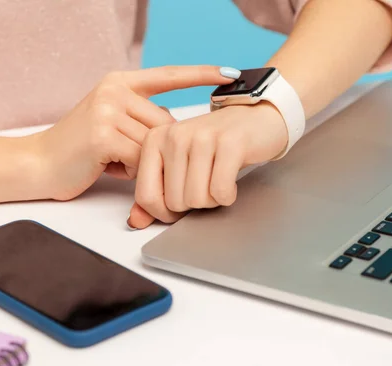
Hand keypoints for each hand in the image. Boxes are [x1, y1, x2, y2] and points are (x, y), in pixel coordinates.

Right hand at [28, 66, 234, 200]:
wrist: (38, 164)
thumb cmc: (80, 150)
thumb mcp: (112, 124)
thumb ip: (141, 120)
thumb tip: (175, 130)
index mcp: (119, 82)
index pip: (168, 75)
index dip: (201, 74)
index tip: (231, 74)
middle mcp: (114, 90)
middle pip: (164, 122)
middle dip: (153, 148)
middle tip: (121, 156)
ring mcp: (108, 109)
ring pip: (154, 142)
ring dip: (139, 161)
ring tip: (110, 160)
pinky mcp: (104, 133)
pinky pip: (139, 157)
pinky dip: (128, 169)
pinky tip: (105, 165)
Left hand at [128, 102, 287, 228]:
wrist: (255, 119)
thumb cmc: (214, 146)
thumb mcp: (178, 166)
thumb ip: (155, 194)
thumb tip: (136, 222)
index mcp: (154, 140)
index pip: (146, 197)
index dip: (164, 213)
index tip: (180, 204)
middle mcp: (174, 136)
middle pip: (175, 202)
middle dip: (194, 204)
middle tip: (206, 184)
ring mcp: (201, 137)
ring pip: (197, 199)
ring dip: (212, 200)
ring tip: (218, 179)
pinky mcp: (230, 143)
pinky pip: (220, 191)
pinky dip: (228, 195)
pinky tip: (231, 181)